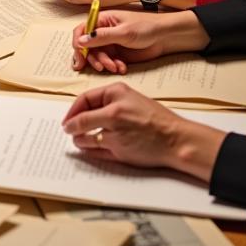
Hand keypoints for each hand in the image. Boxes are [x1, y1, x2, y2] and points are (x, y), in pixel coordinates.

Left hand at [62, 83, 225, 180]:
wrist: (177, 139)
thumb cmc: (157, 119)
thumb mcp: (132, 98)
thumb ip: (109, 101)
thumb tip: (83, 111)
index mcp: (116, 93)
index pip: (84, 99)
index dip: (73, 110)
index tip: (69, 117)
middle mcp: (113, 112)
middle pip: (81, 120)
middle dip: (71, 127)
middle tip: (68, 130)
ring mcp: (115, 133)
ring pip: (85, 138)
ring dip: (79, 140)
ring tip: (78, 140)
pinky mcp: (119, 151)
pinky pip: (95, 152)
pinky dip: (89, 151)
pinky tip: (88, 149)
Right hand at [70, 9, 207, 73]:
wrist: (165, 37)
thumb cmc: (146, 27)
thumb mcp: (123, 32)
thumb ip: (101, 37)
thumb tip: (81, 41)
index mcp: (102, 20)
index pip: (82, 29)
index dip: (78, 42)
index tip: (80, 55)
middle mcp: (102, 31)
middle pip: (87, 46)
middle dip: (93, 58)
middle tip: (100, 67)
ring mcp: (109, 43)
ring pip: (97, 56)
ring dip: (104, 63)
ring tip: (115, 67)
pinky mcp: (117, 53)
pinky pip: (108, 62)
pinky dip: (113, 66)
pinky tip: (122, 68)